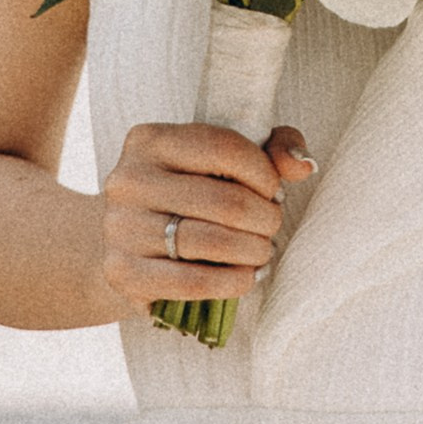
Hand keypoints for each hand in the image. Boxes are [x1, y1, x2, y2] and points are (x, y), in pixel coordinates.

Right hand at [99, 120, 315, 316]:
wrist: (124, 243)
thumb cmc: (184, 195)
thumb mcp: (221, 160)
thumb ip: (272, 148)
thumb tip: (302, 165)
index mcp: (150, 140)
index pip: (224, 147)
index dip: (263, 173)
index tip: (273, 190)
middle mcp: (128, 180)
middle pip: (224, 201)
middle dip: (264, 218)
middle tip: (271, 225)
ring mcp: (120, 227)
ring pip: (211, 242)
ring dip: (253, 251)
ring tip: (261, 251)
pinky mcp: (123, 272)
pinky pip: (193, 283)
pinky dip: (232, 282)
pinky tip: (245, 277)